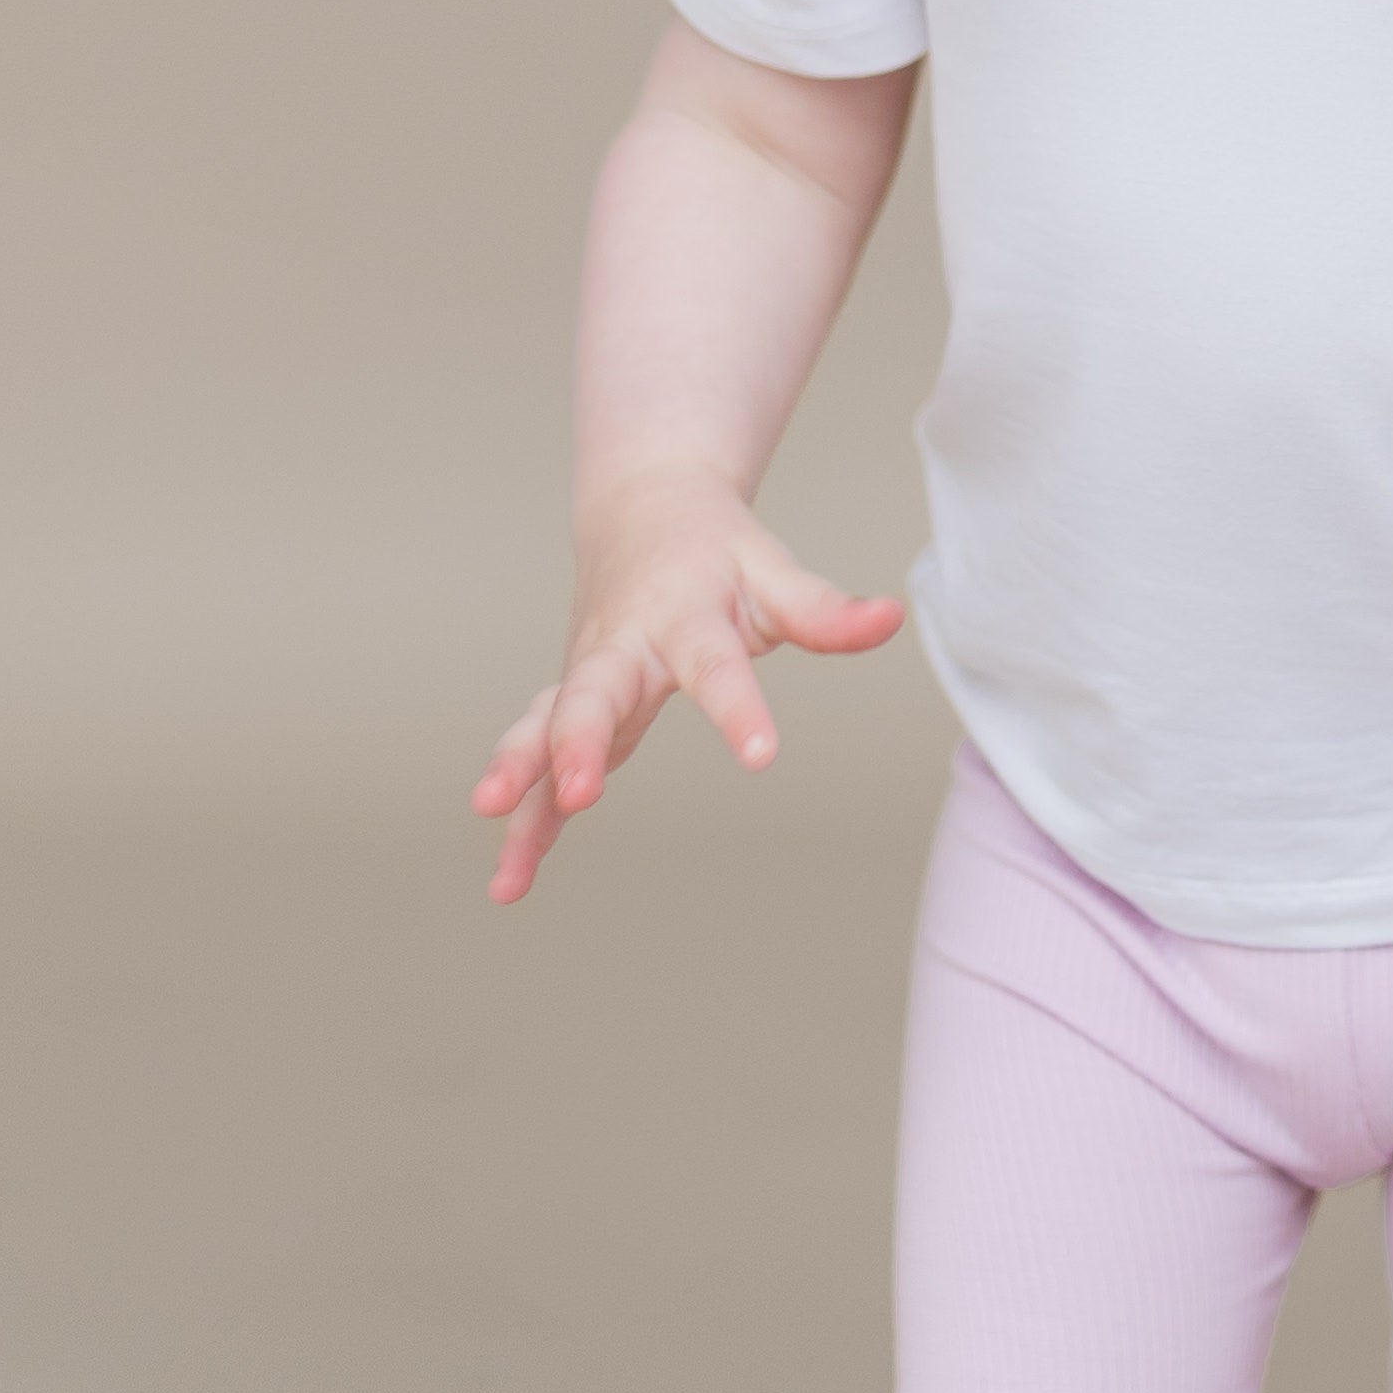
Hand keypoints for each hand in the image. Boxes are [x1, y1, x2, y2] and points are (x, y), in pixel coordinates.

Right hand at [473, 486, 903, 905]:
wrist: (642, 509)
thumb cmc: (716, 550)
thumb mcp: (774, 572)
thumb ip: (825, 609)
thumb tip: (891, 617)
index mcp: (683, 616)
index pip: (715, 665)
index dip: (738, 709)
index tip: (762, 755)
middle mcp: (623, 649)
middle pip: (594, 695)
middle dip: (578, 743)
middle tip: (578, 791)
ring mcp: (586, 677)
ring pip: (543, 729)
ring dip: (522, 779)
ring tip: (500, 835)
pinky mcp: (569, 705)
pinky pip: (537, 762)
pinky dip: (524, 820)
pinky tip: (508, 883)